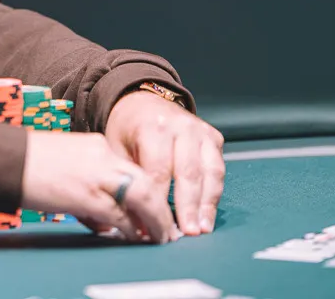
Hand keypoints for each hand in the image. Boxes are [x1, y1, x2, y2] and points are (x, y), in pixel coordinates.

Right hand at [21, 129, 177, 242]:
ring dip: (154, 220)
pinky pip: (120, 214)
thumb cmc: (25, 163)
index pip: (132, 170)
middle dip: (161, 208)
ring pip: (142, 196)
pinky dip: (130, 228)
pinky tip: (133, 237)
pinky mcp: (87, 194)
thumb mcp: (64, 163)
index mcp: (95, 145)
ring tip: (159, 237)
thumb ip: (87, 181)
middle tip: (167, 228)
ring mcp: (97, 174)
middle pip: (145, 181)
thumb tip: (102, 217)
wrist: (3, 158)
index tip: (154, 209)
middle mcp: (102, 156)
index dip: (148, 193)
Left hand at [104, 89, 224, 236]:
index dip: (159, 200)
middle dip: (187, 206)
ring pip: (209, 172)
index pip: (158, 170)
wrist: (141, 101)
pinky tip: (207, 214)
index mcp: (153, 127)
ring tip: (202, 228)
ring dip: (207, 203)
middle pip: (187, 172)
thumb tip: (136, 218)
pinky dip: (214, 193)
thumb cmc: (127, 130)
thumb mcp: (117, 148)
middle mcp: (181, 126)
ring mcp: (200, 131)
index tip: (157, 224)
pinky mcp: (213, 137)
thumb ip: (128, 179)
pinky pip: (217, 169)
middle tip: (187, 233)